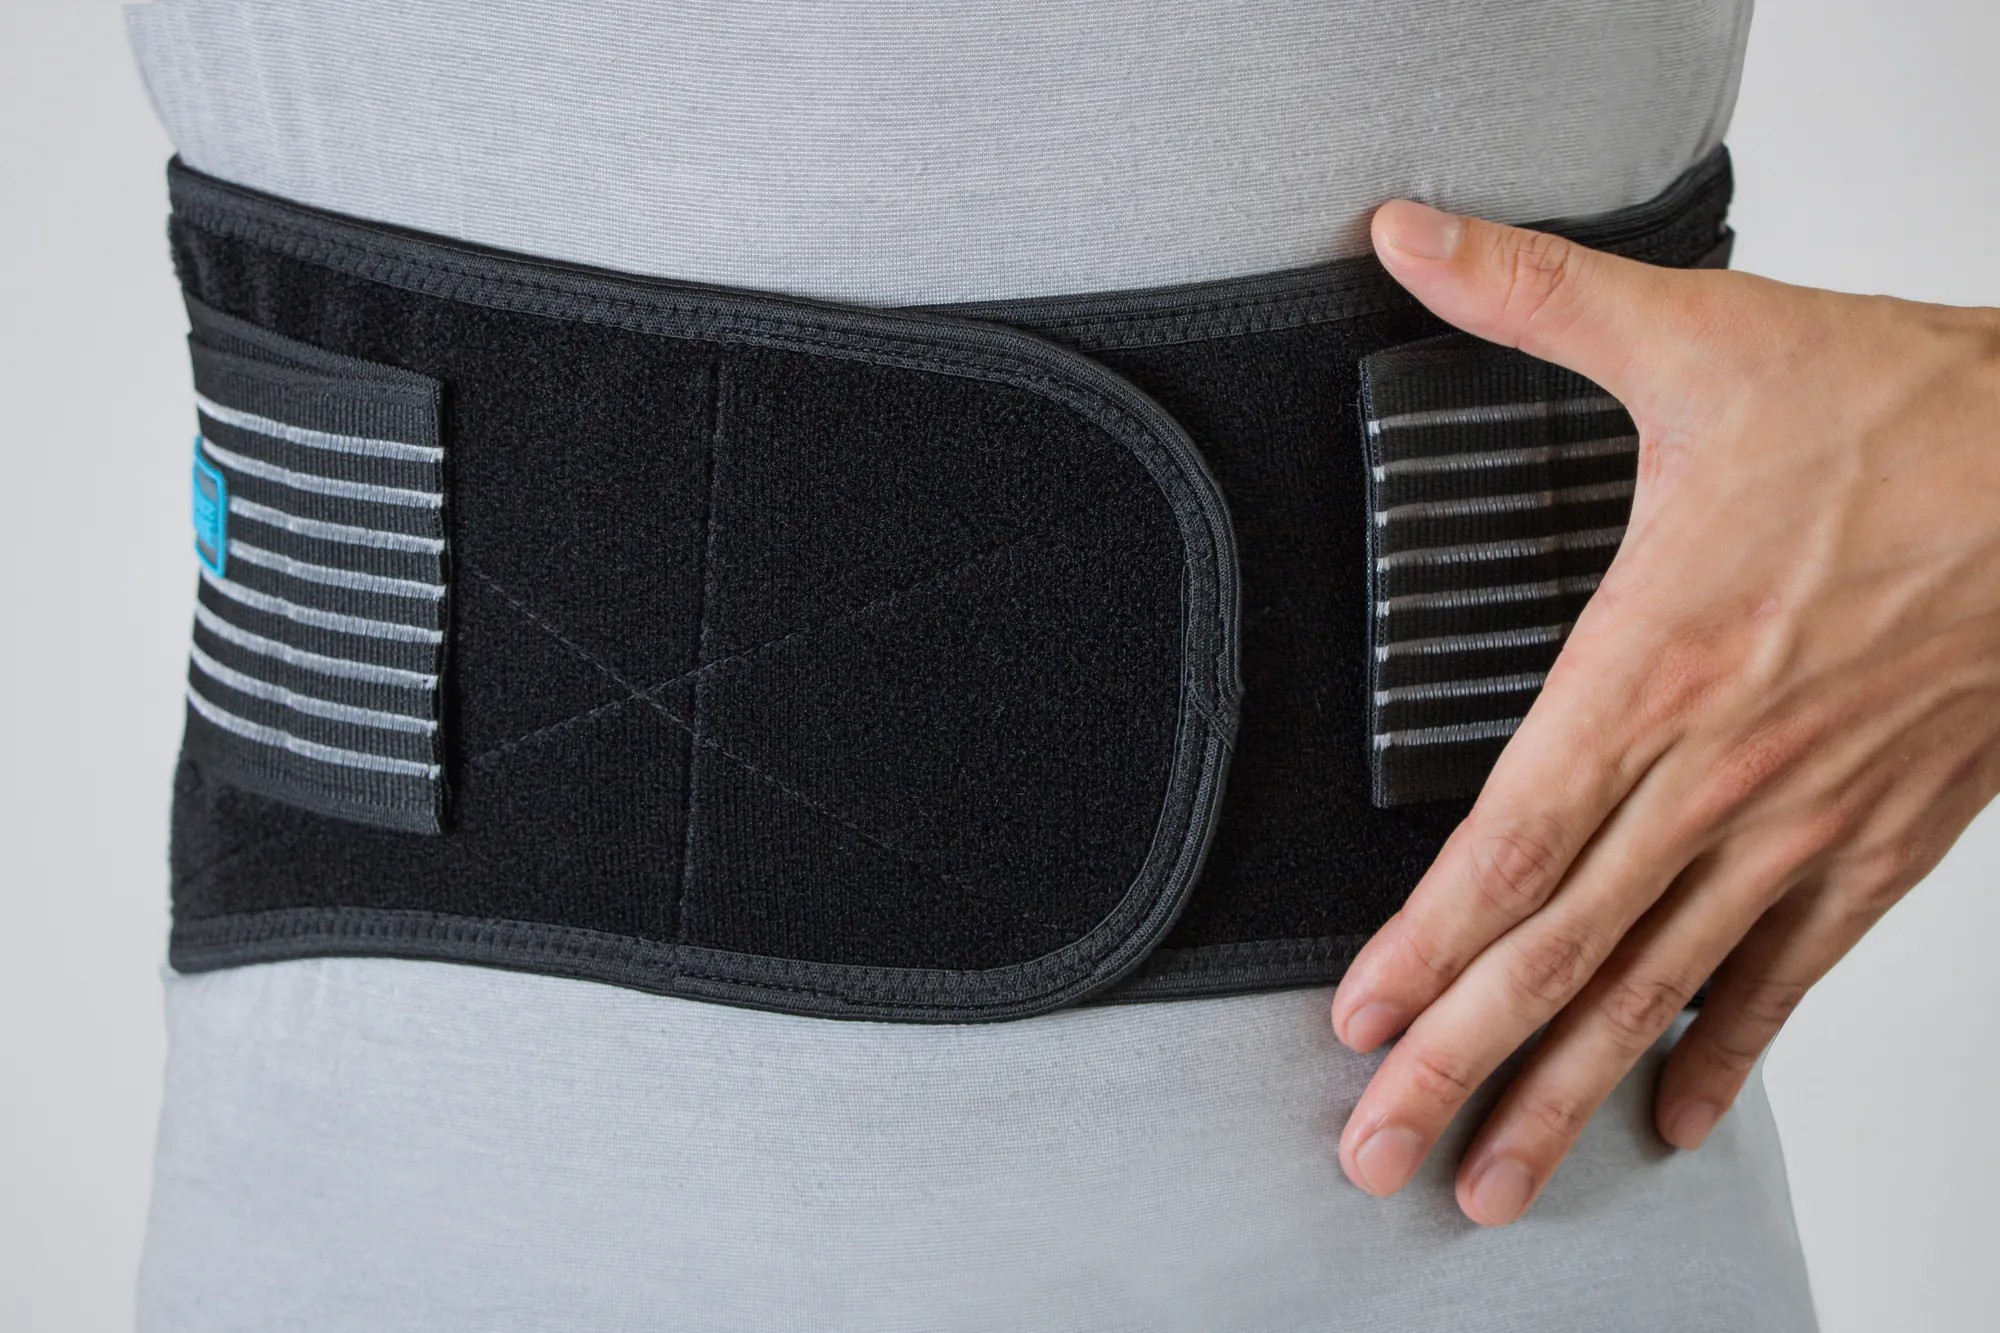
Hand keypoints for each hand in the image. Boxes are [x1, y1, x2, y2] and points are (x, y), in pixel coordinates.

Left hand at [1329, 199, 1999, 1224]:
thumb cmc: (1910, 410)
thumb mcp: (1700, 335)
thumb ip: (1531, 294)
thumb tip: (1402, 233)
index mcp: (1658, 661)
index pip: (1513, 838)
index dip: (1427, 943)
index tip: (1358, 1024)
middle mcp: (1723, 769)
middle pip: (1565, 947)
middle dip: (1461, 1061)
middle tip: (1380, 1156)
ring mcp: (1808, 821)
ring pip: (1659, 987)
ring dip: (1566, 1093)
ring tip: (1493, 1184)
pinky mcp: (1886, 840)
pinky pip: (1788, 975)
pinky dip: (1722, 1054)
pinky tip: (1665, 1120)